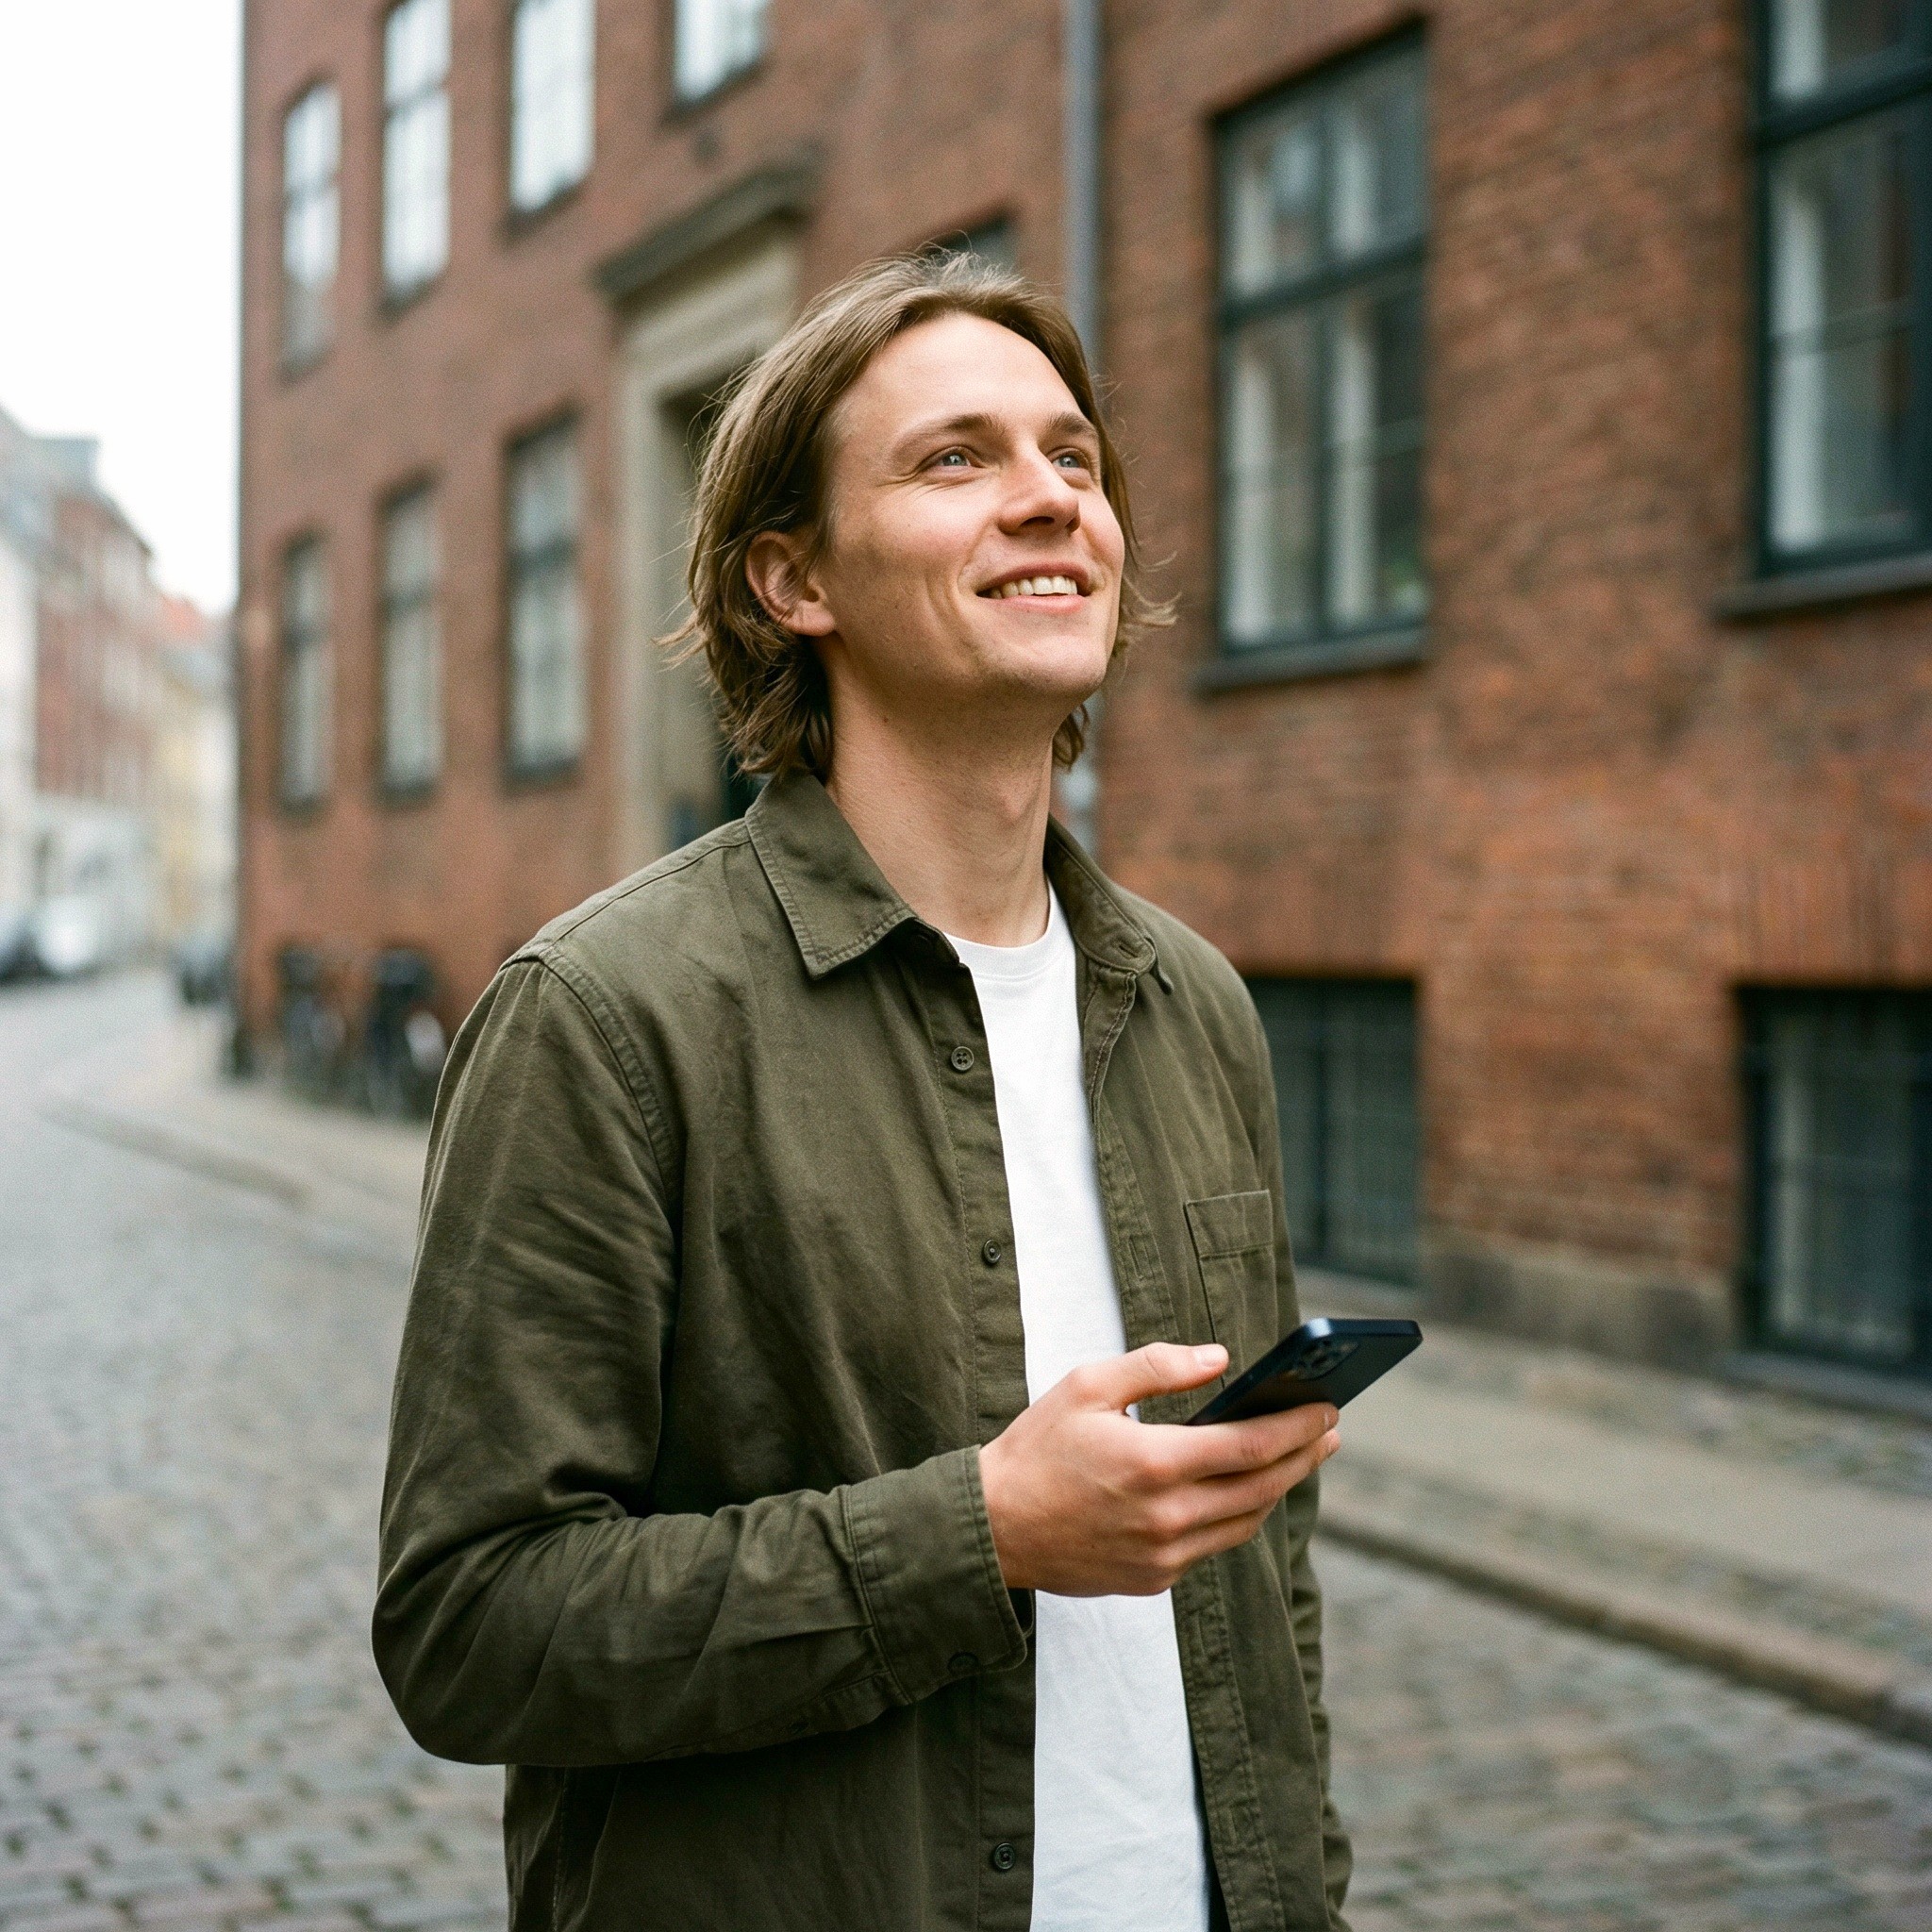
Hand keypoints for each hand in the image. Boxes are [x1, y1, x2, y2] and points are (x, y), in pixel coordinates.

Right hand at [976, 1342, 1339, 1596]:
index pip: (1250, 1446)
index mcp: (1153, 1463)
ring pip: (1245, 1522)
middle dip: (1304, 1456)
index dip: (1297, 1427)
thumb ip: (1157, 1366)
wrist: (993, 1528)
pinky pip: (1213, 1545)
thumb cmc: (1037, 1449)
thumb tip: (1220, 1359)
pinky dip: (1237, 1514)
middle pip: (1262, 1487)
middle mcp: (1167, 1517)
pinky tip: (1243, 1489)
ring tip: (1297, 1457)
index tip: (1327, 1407)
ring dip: (1277, 1487)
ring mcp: (1164, 1555)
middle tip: (1330, 1431)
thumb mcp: (1088, 1385)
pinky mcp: (1155, 1579)